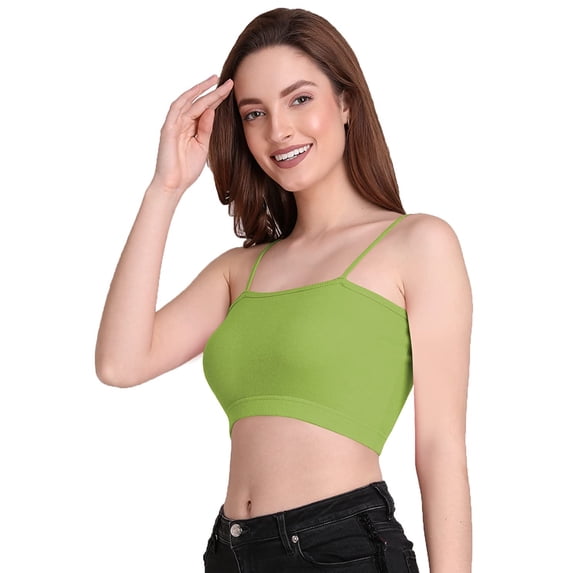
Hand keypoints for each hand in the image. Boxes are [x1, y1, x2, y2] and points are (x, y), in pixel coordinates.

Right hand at [150, 75, 233, 195]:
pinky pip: (177, 111)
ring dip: (199, 90)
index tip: (230, 90)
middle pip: (197, 102)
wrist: (174, 184)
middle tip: (228, 81)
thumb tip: (212, 111)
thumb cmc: (186, 169)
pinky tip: (200, 97)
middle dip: (212, 91)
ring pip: (187, 102)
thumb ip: (206, 129)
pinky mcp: (168, 130)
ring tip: (213, 81)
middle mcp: (181, 123)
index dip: (217, 98)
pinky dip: (188, 104)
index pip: (205, 109)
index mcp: (190, 127)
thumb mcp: (202, 146)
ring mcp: (173, 125)